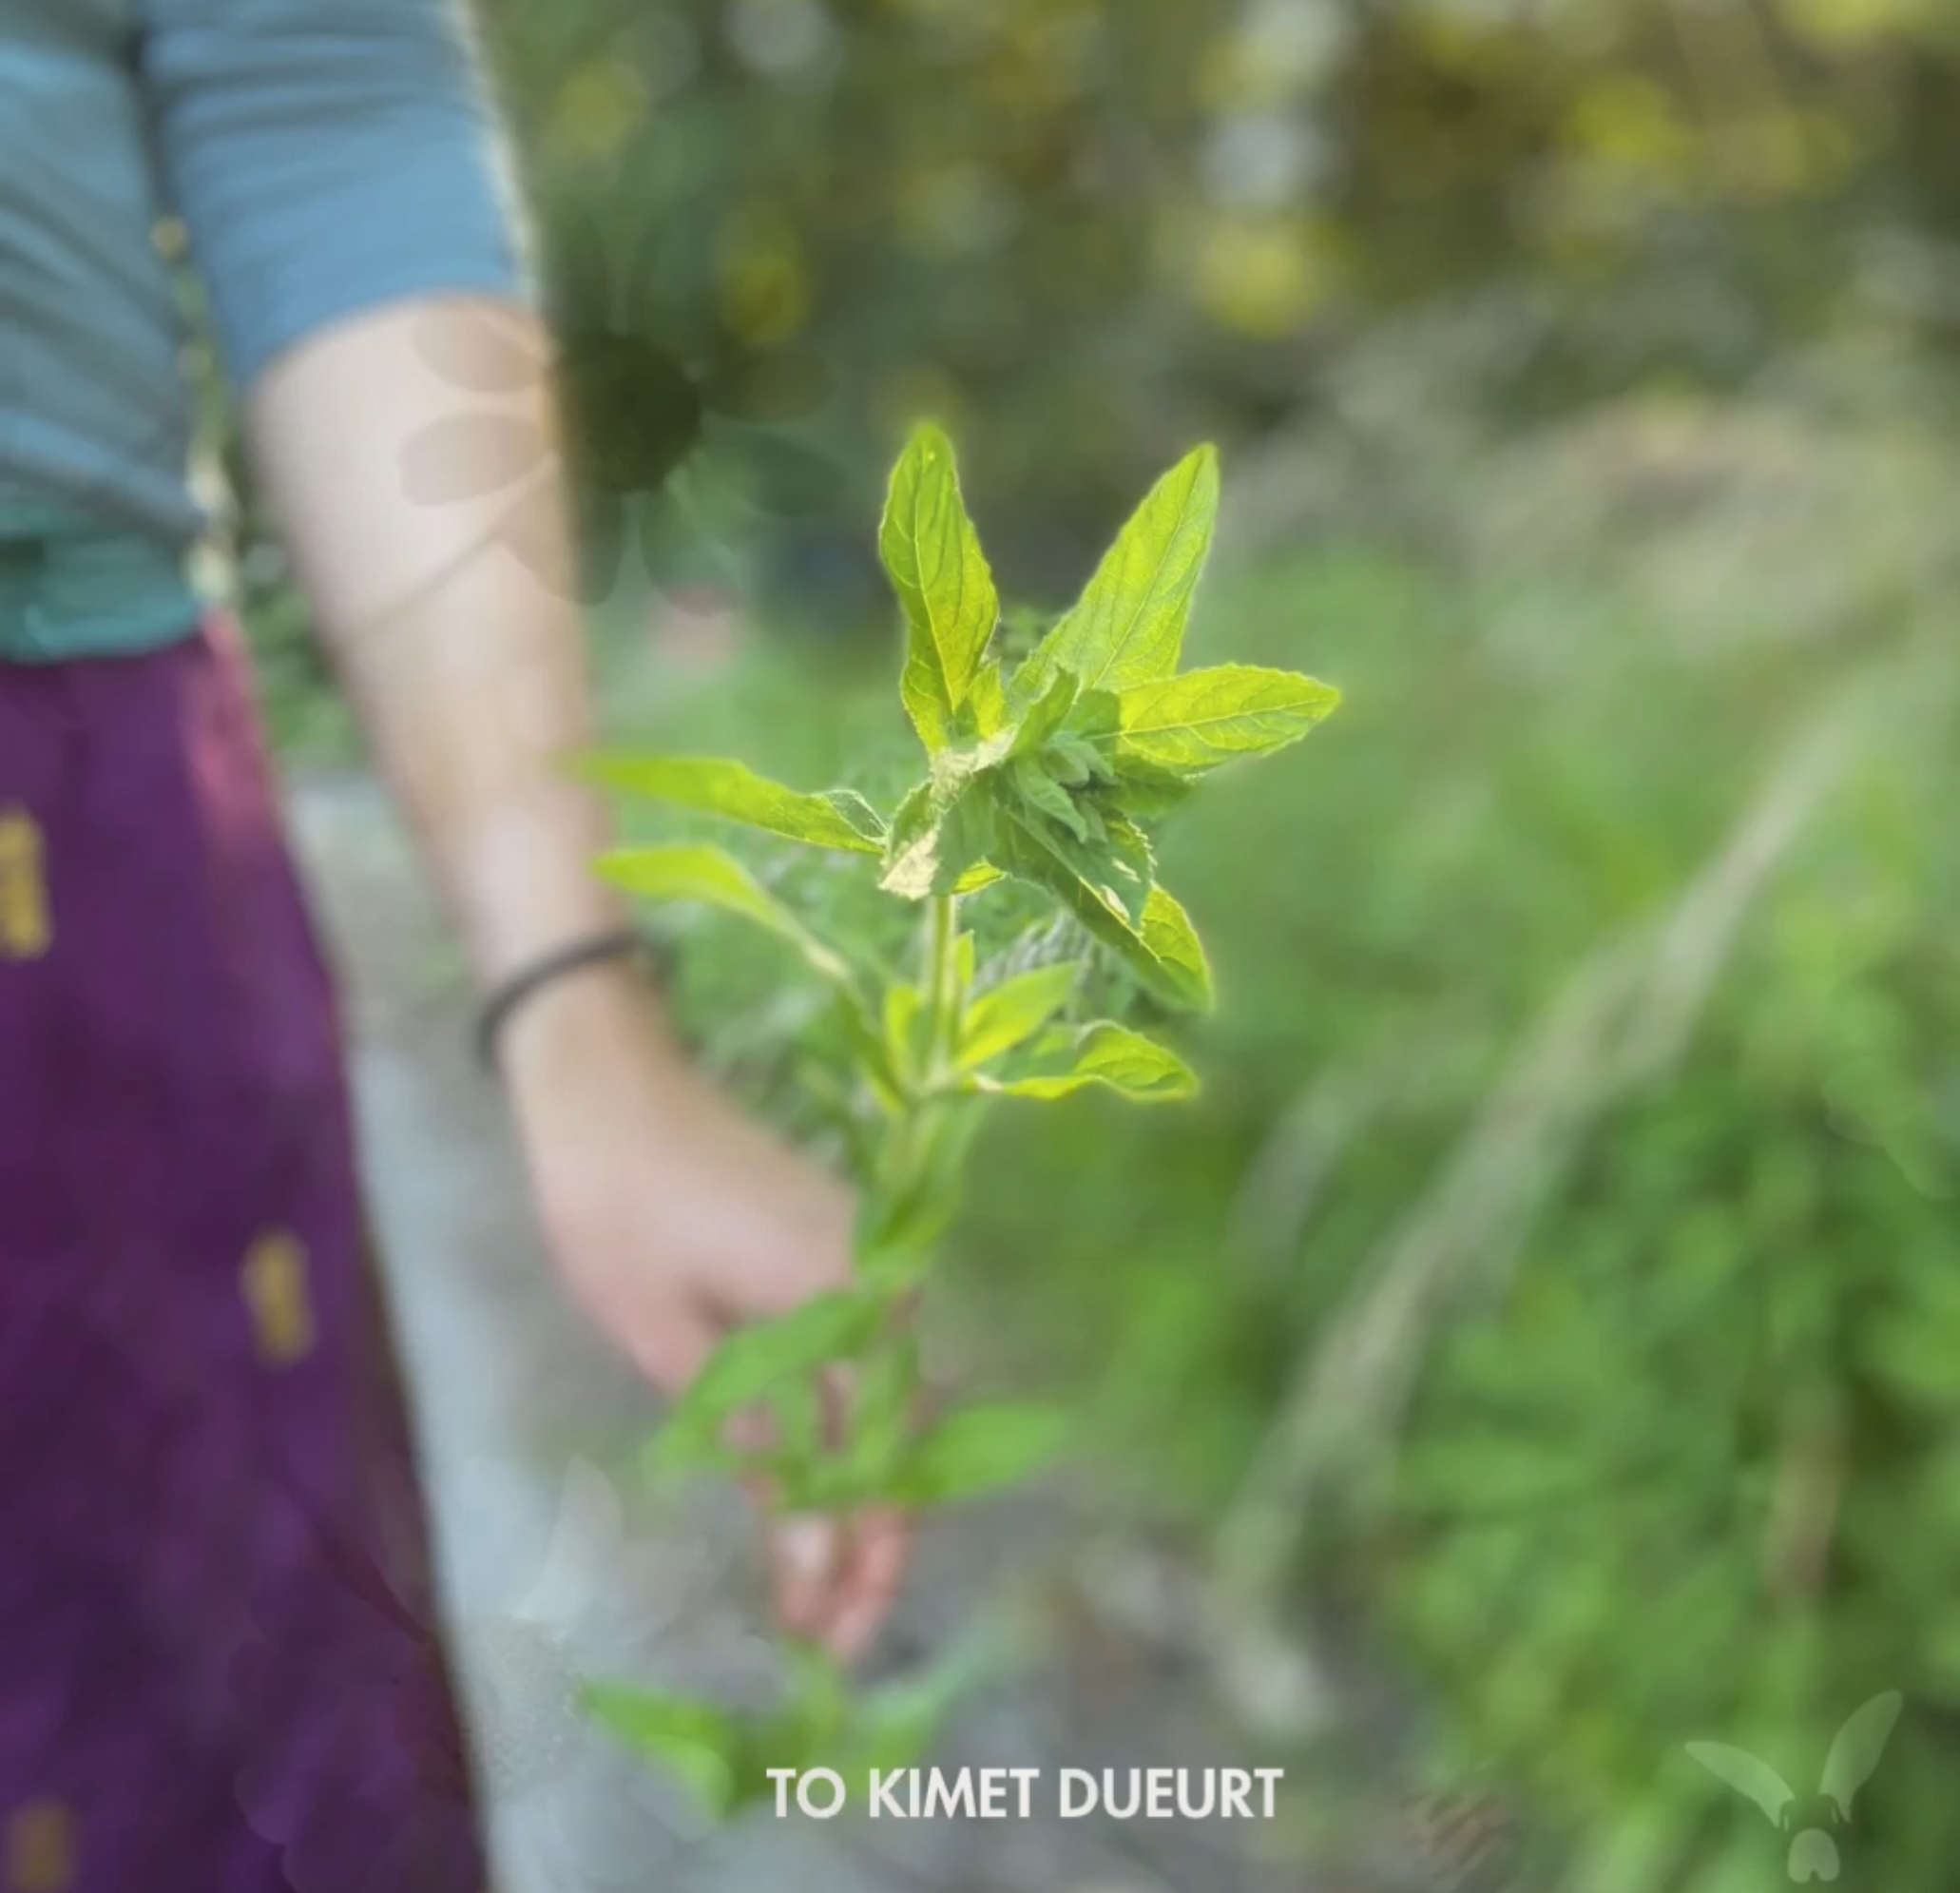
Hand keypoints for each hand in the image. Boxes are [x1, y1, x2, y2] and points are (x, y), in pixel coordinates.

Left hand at [499, 962, 909, 1661]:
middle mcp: (885, 1283)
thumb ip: (764, 1456)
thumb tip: (815, 1565)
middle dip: (866, 1538)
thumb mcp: (681, 1350)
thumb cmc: (622, 1211)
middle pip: (900, 1436)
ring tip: (804, 1583)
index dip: (873, 1557)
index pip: (893, 1458)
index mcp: (856, 1302)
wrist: (604, 1085)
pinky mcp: (836, 1255)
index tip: (836, 1637)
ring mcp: (865, 1264)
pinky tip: (798, 1488)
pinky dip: (832, 1430)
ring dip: (849, 1489)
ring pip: (879, 1405)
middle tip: (816, 1630)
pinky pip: (856, 1361)